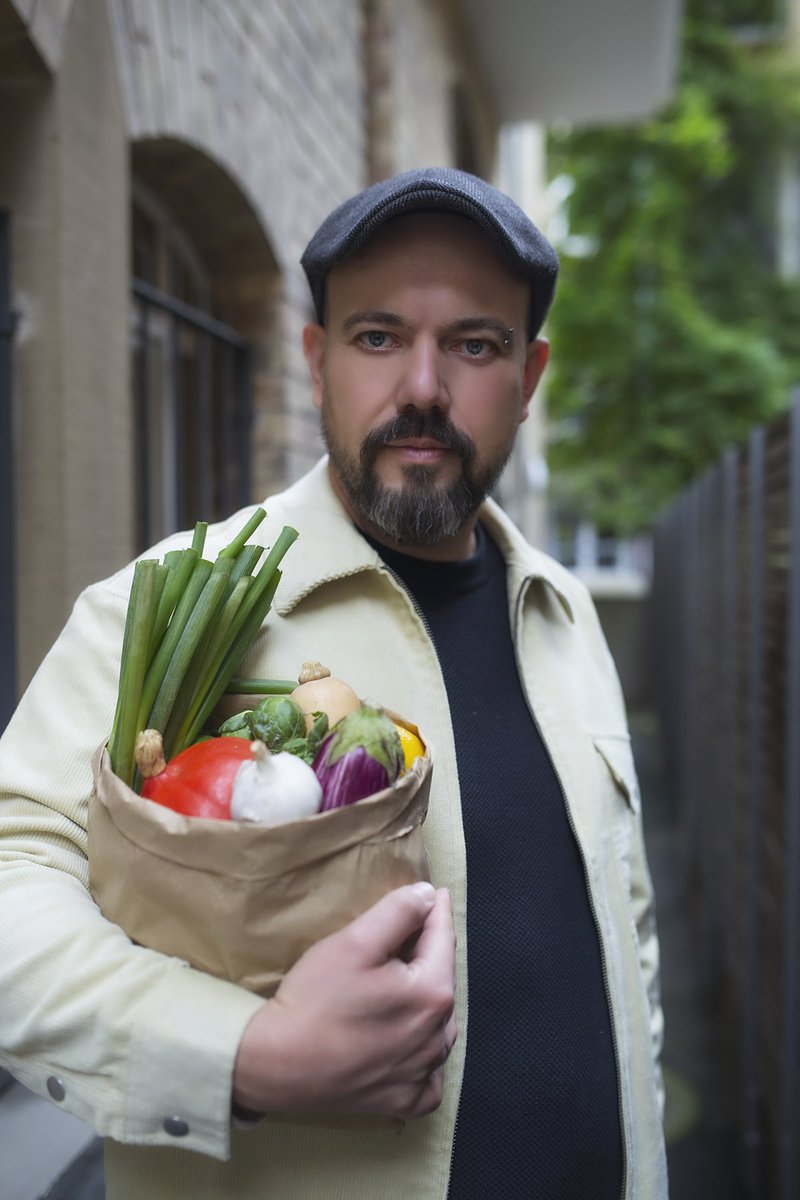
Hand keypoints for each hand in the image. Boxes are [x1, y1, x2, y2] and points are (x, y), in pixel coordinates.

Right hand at [232, 882, 455, 1118]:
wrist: (275, 1065)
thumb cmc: (314, 1000)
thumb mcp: (353, 942)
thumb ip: (397, 912)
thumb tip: (427, 895)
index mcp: (432, 994)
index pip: (443, 940)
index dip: (435, 911)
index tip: (433, 893)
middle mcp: (437, 1037)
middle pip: (441, 982)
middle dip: (430, 957)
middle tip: (411, 937)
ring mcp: (422, 1074)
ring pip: (438, 1026)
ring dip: (428, 1003)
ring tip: (407, 984)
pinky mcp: (404, 1101)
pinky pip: (428, 1074)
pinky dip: (423, 1055)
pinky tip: (405, 1042)